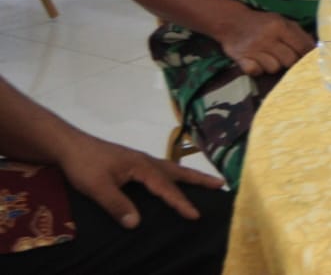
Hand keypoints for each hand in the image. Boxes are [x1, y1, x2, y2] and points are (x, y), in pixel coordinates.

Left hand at [56, 133, 224, 228]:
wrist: (69, 146)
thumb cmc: (85, 164)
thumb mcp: (98, 187)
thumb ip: (117, 204)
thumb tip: (136, 223)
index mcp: (142, 166)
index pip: (166, 187)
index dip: (180, 202)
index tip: (196, 215)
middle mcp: (145, 161)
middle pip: (178, 171)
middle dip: (199, 179)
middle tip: (221, 183)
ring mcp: (139, 160)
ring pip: (170, 168)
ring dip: (187, 176)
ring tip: (203, 181)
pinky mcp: (131, 162)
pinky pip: (159, 169)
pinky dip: (172, 175)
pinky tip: (167, 180)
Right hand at [218, 9, 314, 75]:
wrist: (232, 21)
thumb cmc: (262, 22)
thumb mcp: (282, 21)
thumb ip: (299, 34)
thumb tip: (315, 48)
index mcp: (280, 26)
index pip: (302, 47)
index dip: (309, 56)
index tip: (312, 62)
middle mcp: (267, 38)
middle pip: (290, 61)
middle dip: (292, 62)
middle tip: (288, 58)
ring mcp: (253, 49)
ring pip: (274, 68)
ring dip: (274, 65)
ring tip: (270, 57)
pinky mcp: (240, 58)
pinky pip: (256, 72)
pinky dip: (258, 69)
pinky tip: (257, 62)